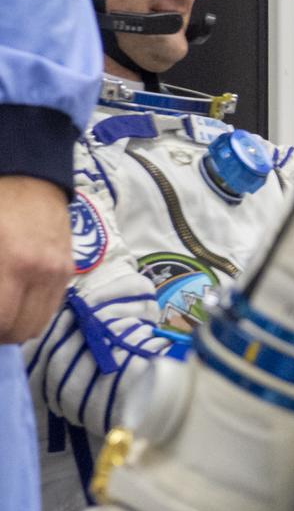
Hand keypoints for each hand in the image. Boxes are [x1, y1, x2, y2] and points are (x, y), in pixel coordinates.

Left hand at [0, 175, 73, 342]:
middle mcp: (41, 274)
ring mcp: (59, 274)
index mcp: (13, 263)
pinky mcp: (68, 271)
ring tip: (3, 312)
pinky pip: (50, 308)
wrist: (30, 179)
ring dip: (16, 326)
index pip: (3, 319)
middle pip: (21, 330)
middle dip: (2, 331)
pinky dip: (31, 312)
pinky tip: (17, 299)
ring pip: (38, 324)